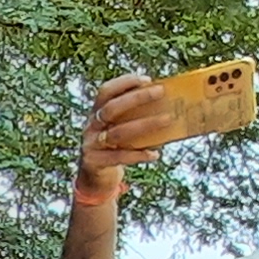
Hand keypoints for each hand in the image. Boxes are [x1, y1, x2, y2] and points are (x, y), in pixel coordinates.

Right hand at [78, 73, 175, 198]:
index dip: (124, 83)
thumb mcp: (118, 129)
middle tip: (160, 92)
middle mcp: (91, 126)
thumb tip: (167, 105)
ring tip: (167, 120)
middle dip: (137, 98)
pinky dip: (138, 155)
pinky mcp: (95, 162)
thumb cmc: (114, 148)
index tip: (147, 79)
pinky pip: (119, 157)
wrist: (94, 179)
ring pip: (118, 133)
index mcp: (96, 112)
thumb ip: (133, 118)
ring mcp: (91, 144)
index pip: (106, 92)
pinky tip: (155, 154)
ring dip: (145, 125)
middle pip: (112, 108)